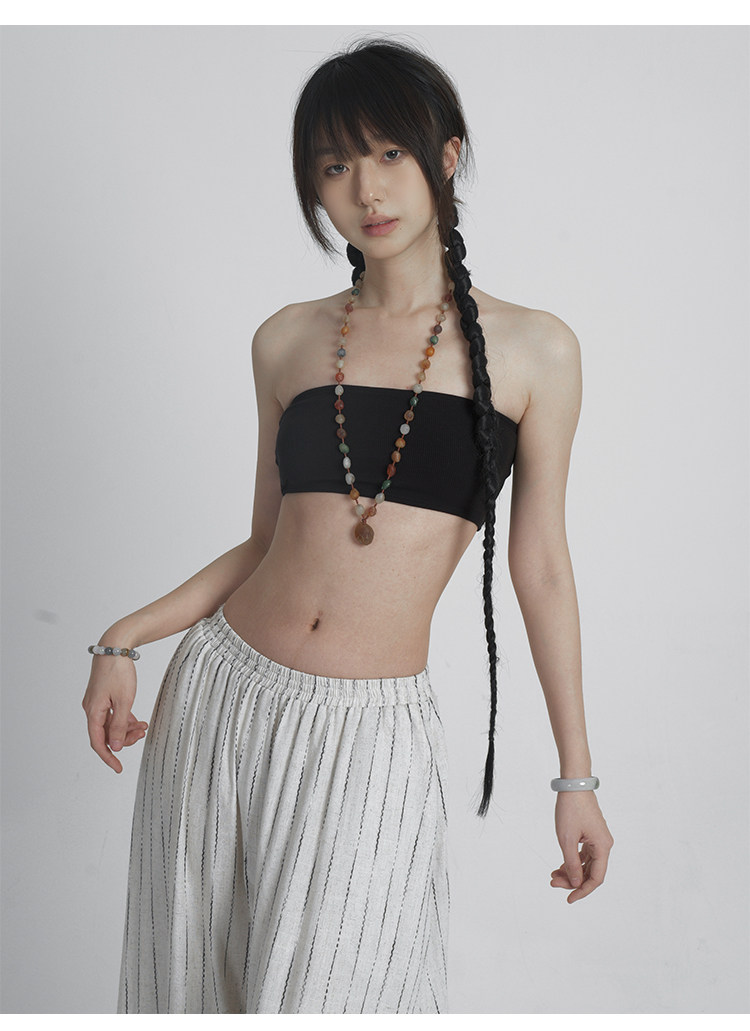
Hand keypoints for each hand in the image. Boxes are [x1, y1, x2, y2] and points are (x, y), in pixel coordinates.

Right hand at [82, 655, 147, 773]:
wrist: (115, 646)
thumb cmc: (118, 671)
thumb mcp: (124, 700)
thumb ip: (119, 725)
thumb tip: (115, 747)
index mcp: (93, 711)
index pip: (98, 742)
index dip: (108, 757)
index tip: (118, 768)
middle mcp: (91, 708)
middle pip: (106, 734)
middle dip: (124, 739)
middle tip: (142, 736)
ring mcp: (97, 702)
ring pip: (110, 724)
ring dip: (126, 729)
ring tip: (144, 727)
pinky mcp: (103, 696)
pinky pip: (112, 714)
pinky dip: (125, 719)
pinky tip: (138, 721)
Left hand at [551, 790, 612, 902]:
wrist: (573, 785)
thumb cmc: (571, 809)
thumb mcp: (567, 839)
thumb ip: (572, 863)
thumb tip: (576, 883)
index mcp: (603, 847)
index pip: (596, 878)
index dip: (582, 891)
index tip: (568, 899)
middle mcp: (604, 844)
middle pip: (590, 872)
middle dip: (572, 880)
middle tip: (553, 883)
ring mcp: (597, 839)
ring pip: (586, 864)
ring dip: (571, 871)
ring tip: (553, 875)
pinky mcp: (590, 834)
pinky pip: (584, 854)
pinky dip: (573, 861)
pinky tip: (560, 866)